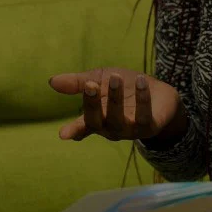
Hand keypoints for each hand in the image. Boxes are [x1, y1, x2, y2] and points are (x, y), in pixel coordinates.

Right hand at [49, 67, 185, 141]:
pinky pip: (144, 116)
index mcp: (97, 118)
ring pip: (119, 120)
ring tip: (114, 77)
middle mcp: (111, 128)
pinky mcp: (149, 127)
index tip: (63, 134)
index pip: (82, 126)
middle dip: (92, 104)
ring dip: (116, 99)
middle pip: (97, 122)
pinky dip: (143, 98)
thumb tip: (51, 81)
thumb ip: (78, 83)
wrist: (159, 93)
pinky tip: (141, 81)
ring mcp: (130, 130)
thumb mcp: (99, 79)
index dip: (73, 130)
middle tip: (90, 84)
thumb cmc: (124, 88)